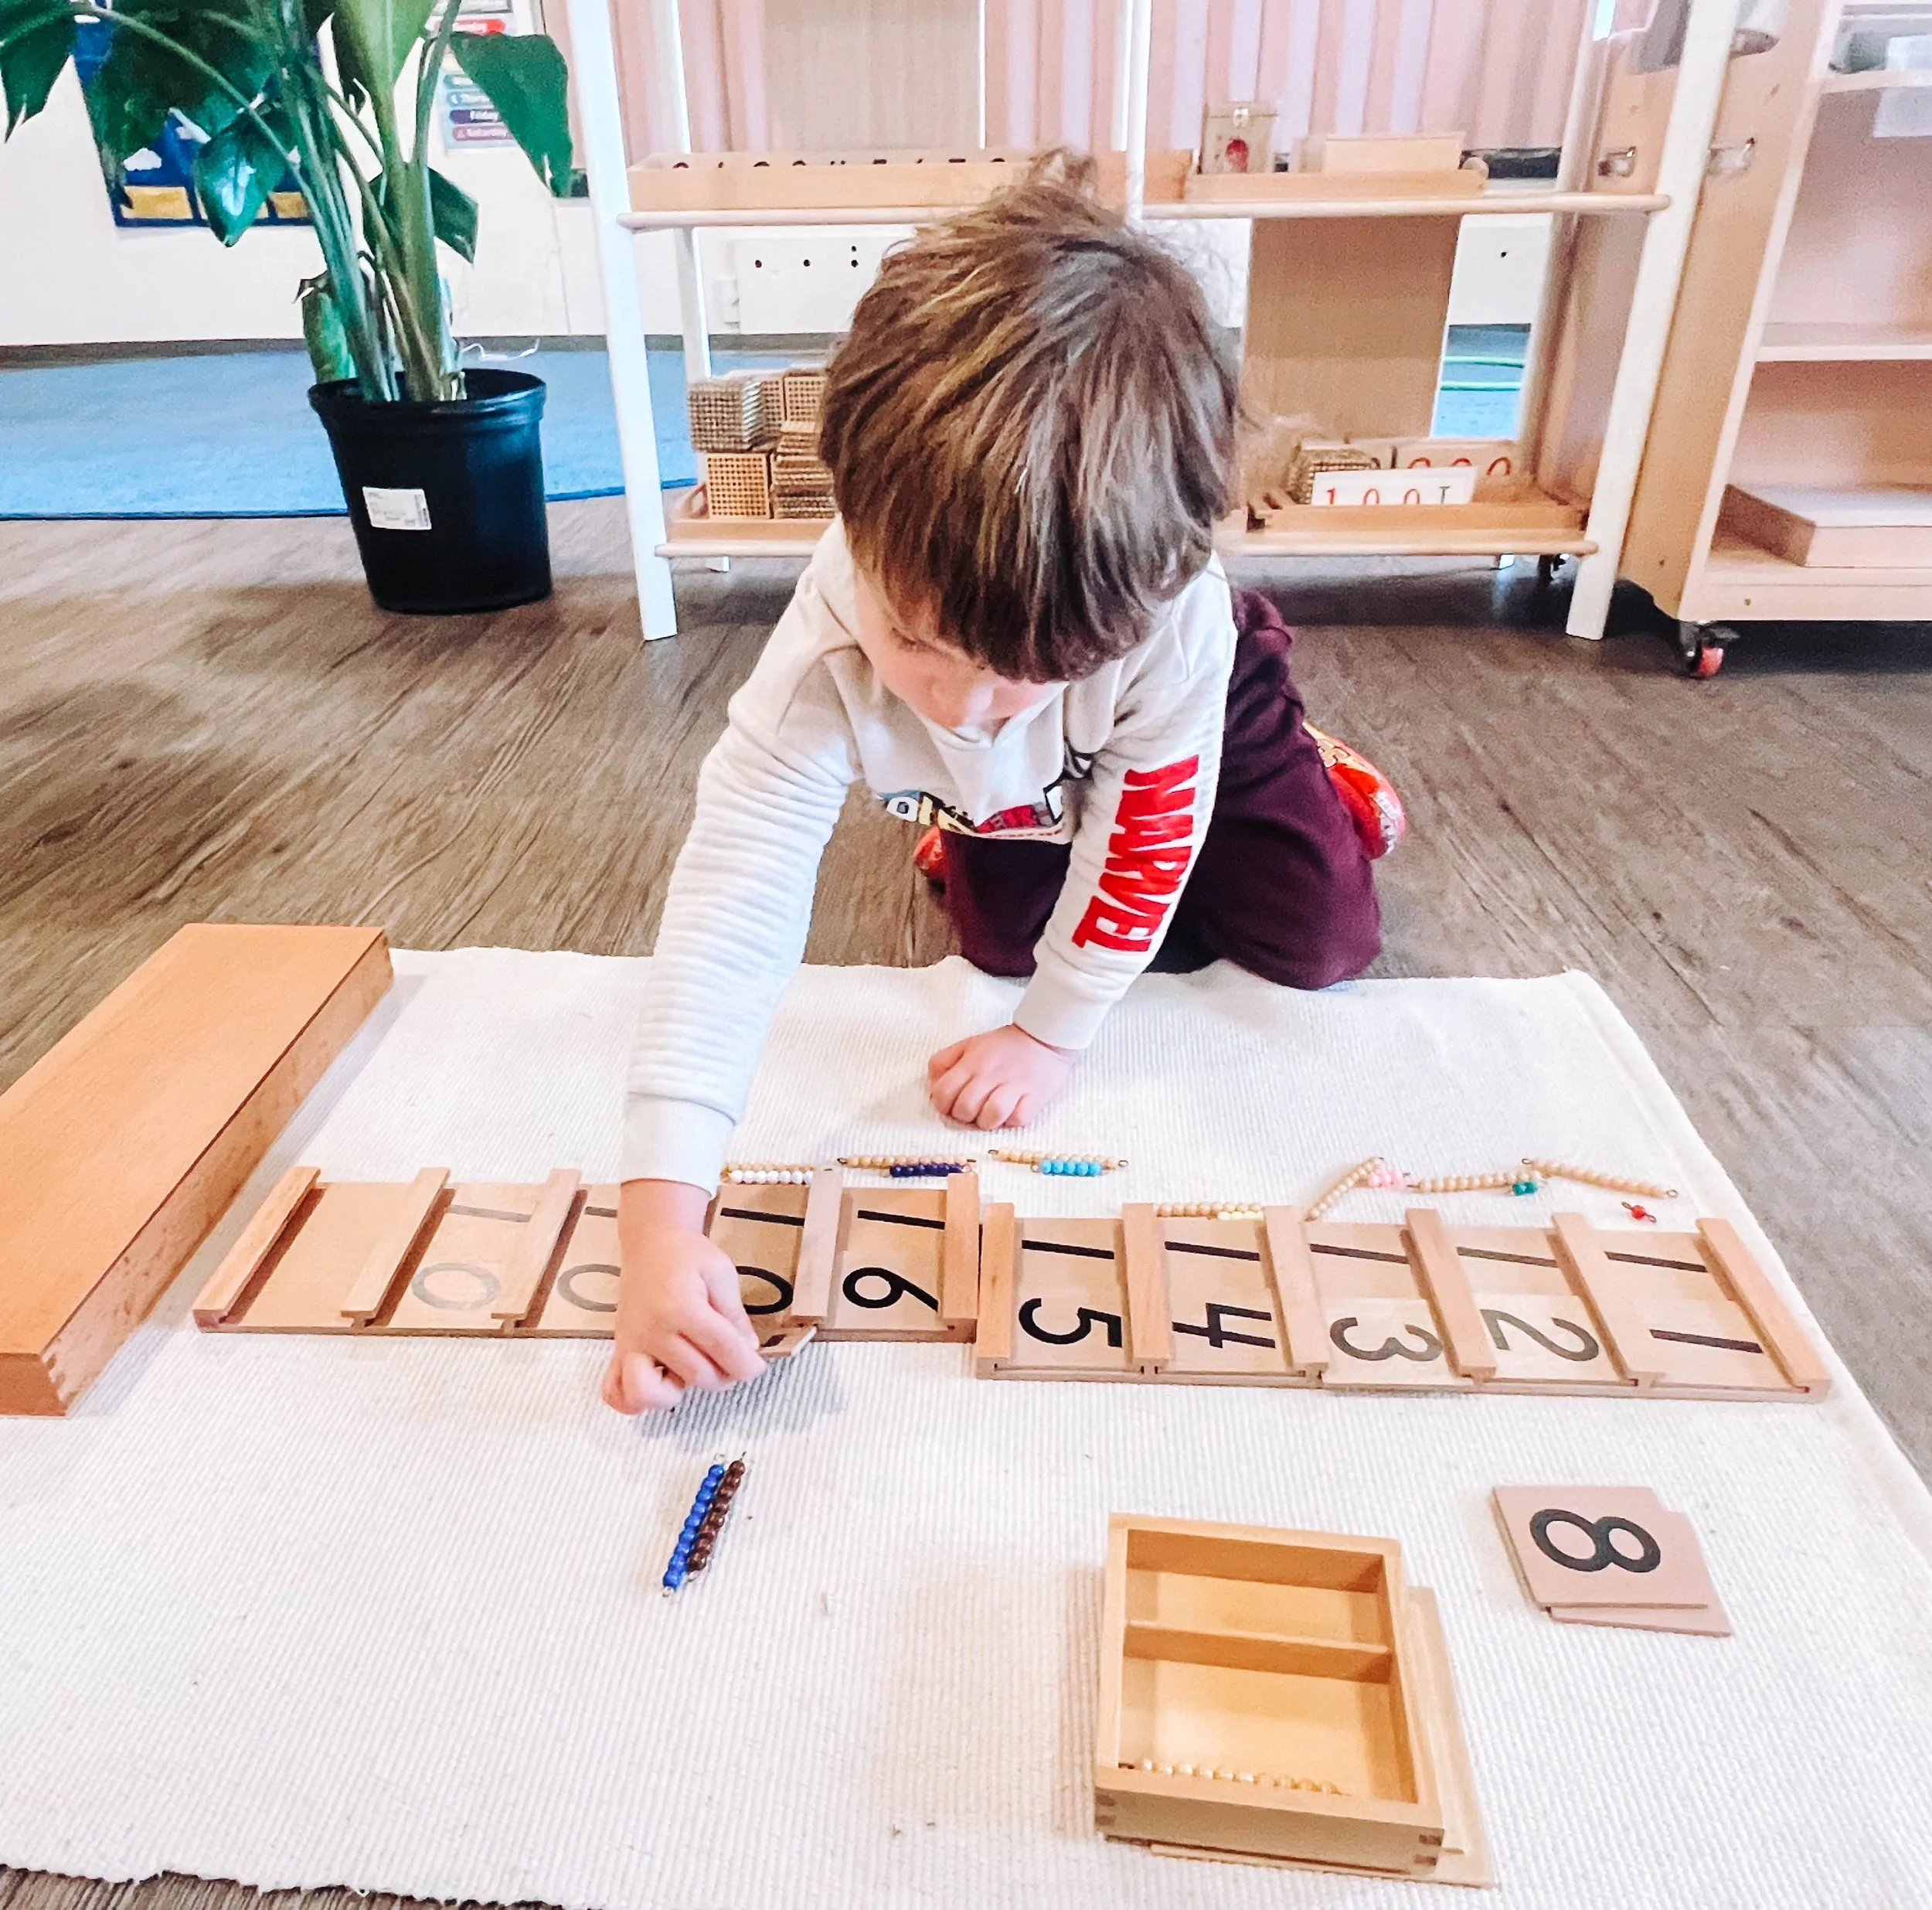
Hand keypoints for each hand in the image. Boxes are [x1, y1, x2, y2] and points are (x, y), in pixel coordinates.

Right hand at [603, 1179, 765, 1413]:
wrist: (649, 1244)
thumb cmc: (687, 1256)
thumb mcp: (720, 1272)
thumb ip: (735, 1314)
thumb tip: (748, 1349)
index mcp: (681, 1306)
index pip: (722, 1349)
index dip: (747, 1364)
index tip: (757, 1367)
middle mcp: (652, 1330)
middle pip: (698, 1375)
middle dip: (725, 1374)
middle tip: (731, 1358)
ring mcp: (632, 1344)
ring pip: (652, 1394)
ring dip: (680, 1392)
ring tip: (693, 1370)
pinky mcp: (619, 1352)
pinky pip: (616, 1393)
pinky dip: (635, 1401)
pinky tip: (661, 1383)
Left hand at [927, 1022, 1075, 1128]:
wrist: (1044, 1035)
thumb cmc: (1003, 1045)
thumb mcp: (968, 1044)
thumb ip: (944, 1061)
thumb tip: (932, 1088)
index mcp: (971, 1062)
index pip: (943, 1092)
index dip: (942, 1105)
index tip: (952, 1105)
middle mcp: (990, 1074)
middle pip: (965, 1108)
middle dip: (964, 1116)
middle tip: (973, 1111)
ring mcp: (1014, 1085)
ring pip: (990, 1116)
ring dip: (987, 1122)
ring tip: (991, 1115)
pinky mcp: (1035, 1095)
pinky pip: (1018, 1119)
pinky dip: (1012, 1120)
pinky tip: (1012, 1112)